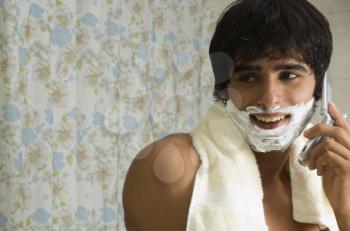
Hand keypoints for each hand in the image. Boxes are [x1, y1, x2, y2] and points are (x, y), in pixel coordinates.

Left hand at [304, 102, 349, 216]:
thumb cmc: (337, 184)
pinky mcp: (348, 168)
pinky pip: (328, 155)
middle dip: (318, 129)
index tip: (329, 103)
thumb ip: (326, 150)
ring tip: (312, 165)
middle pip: (336, 130)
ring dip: (314, 153)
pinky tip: (319, 172)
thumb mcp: (329, 163)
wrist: (344, 205)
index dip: (337, 114)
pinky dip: (318, 162)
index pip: (345, 127)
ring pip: (327, 143)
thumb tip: (314, 136)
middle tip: (305, 135)